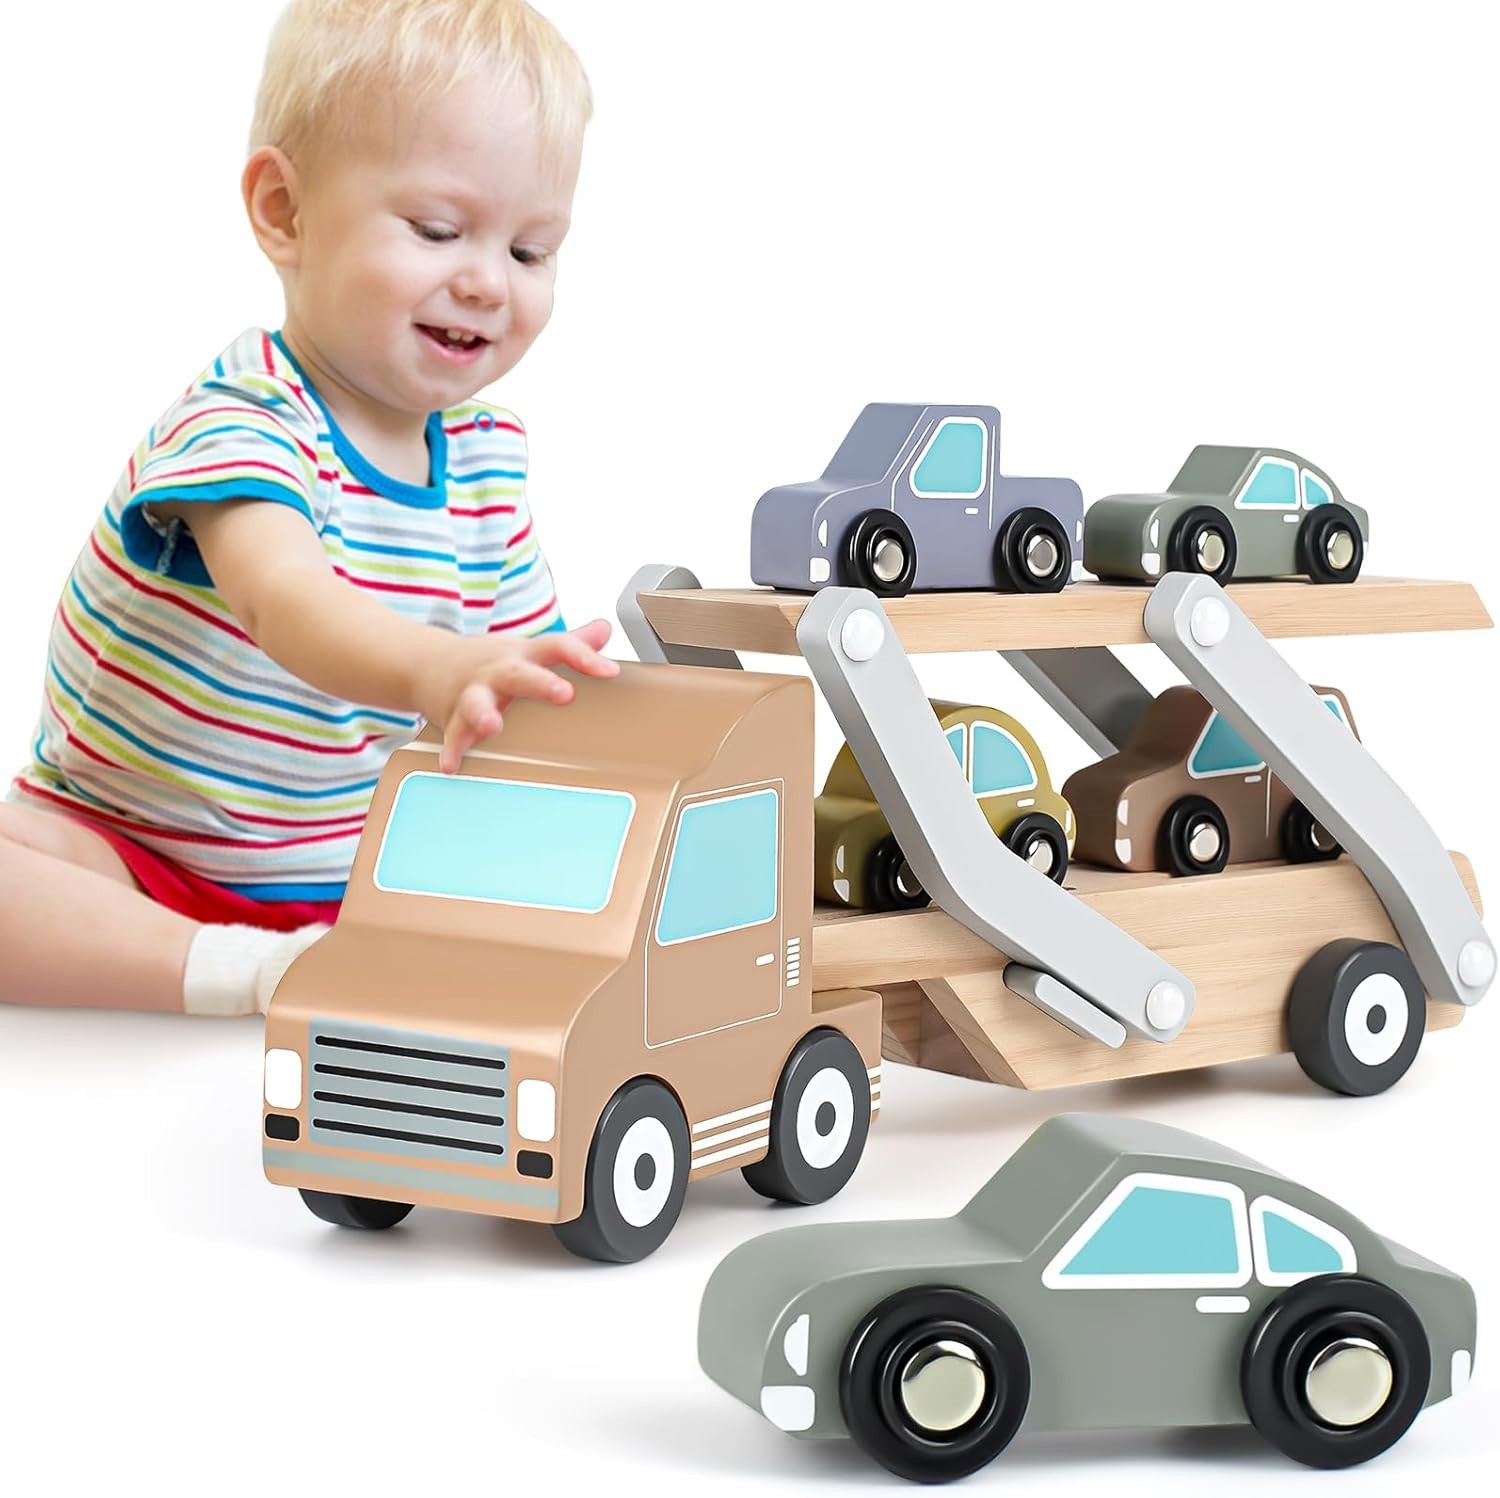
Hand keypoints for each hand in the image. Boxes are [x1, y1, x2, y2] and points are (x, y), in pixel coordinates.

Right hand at [415, 619, 619, 772]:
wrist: (427, 663)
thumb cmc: (490, 662)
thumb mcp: (529, 648)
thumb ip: (570, 643)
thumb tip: (605, 629)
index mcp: (522, 655)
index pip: (557, 647)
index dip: (584, 658)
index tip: (610, 672)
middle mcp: (498, 671)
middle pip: (519, 673)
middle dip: (540, 683)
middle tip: (564, 694)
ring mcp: (472, 693)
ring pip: (476, 702)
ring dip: (483, 713)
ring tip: (491, 726)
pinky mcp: (451, 716)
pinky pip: (451, 734)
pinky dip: (451, 749)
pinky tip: (452, 765)